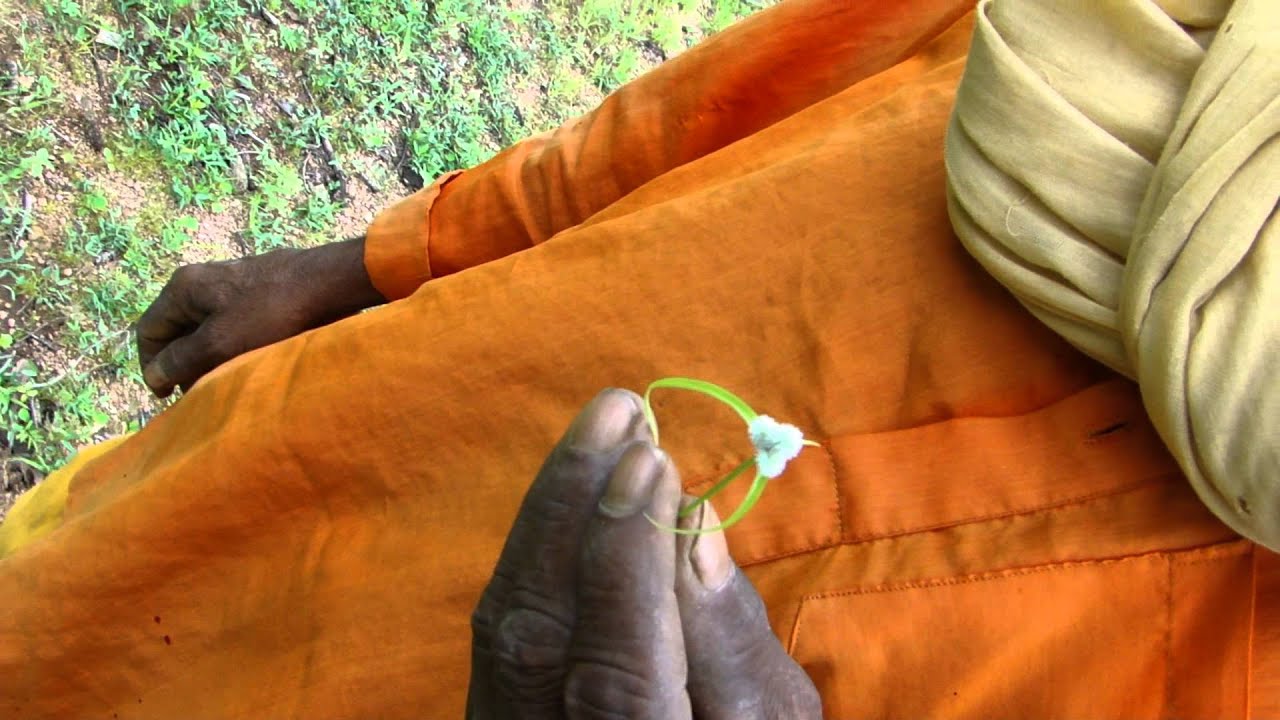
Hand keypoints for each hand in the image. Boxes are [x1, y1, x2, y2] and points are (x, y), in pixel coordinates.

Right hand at [136, 237, 384, 397]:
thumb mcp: (219, 343)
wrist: (329, 283)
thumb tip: (155, 375)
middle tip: (198, 394)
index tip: (167, 396)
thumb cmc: (270, 314)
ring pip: (208, 328)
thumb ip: (181, 360)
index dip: (151, 366)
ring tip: (224, 382)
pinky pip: (235, 323)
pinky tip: (251, 362)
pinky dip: (234, 345)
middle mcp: (203, 279)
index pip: (148, 331)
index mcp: (183, 287)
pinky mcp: (262, 289)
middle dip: (183, 364)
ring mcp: (234, 282)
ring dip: (209, 357)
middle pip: (177, 330)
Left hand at [467, 388, 821, 718]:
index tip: (654, 459)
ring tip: (595, 435)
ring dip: (546, 519)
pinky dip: (533, 556)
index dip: (629, 562)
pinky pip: (503, 637)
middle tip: (616, 414)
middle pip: (538, 640)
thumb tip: (694, 528)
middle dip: (572, 513)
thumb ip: (735, 650)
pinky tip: (566, 504)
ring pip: (505, 632)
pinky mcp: (502, 718)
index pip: (617, 674)